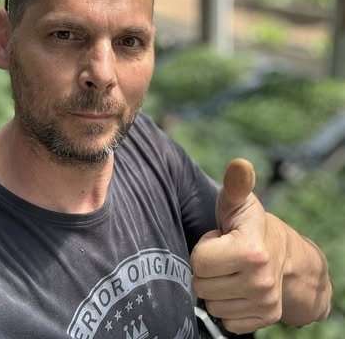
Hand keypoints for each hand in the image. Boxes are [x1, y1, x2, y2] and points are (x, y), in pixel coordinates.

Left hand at [191, 159, 285, 334]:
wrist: (285, 254)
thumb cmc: (249, 224)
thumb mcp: (239, 202)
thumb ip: (235, 185)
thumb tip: (240, 164)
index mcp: (251, 251)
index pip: (198, 261)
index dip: (204, 248)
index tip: (220, 239)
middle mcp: (261, 281)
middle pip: (201, 285)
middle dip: (207, 268)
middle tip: (224, 255)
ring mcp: (265, 303)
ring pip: (211, 304)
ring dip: (216, 287)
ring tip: (230, 269)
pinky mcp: (265, 319)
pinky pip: (225, 320)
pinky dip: (227, 305)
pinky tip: (237, 288)